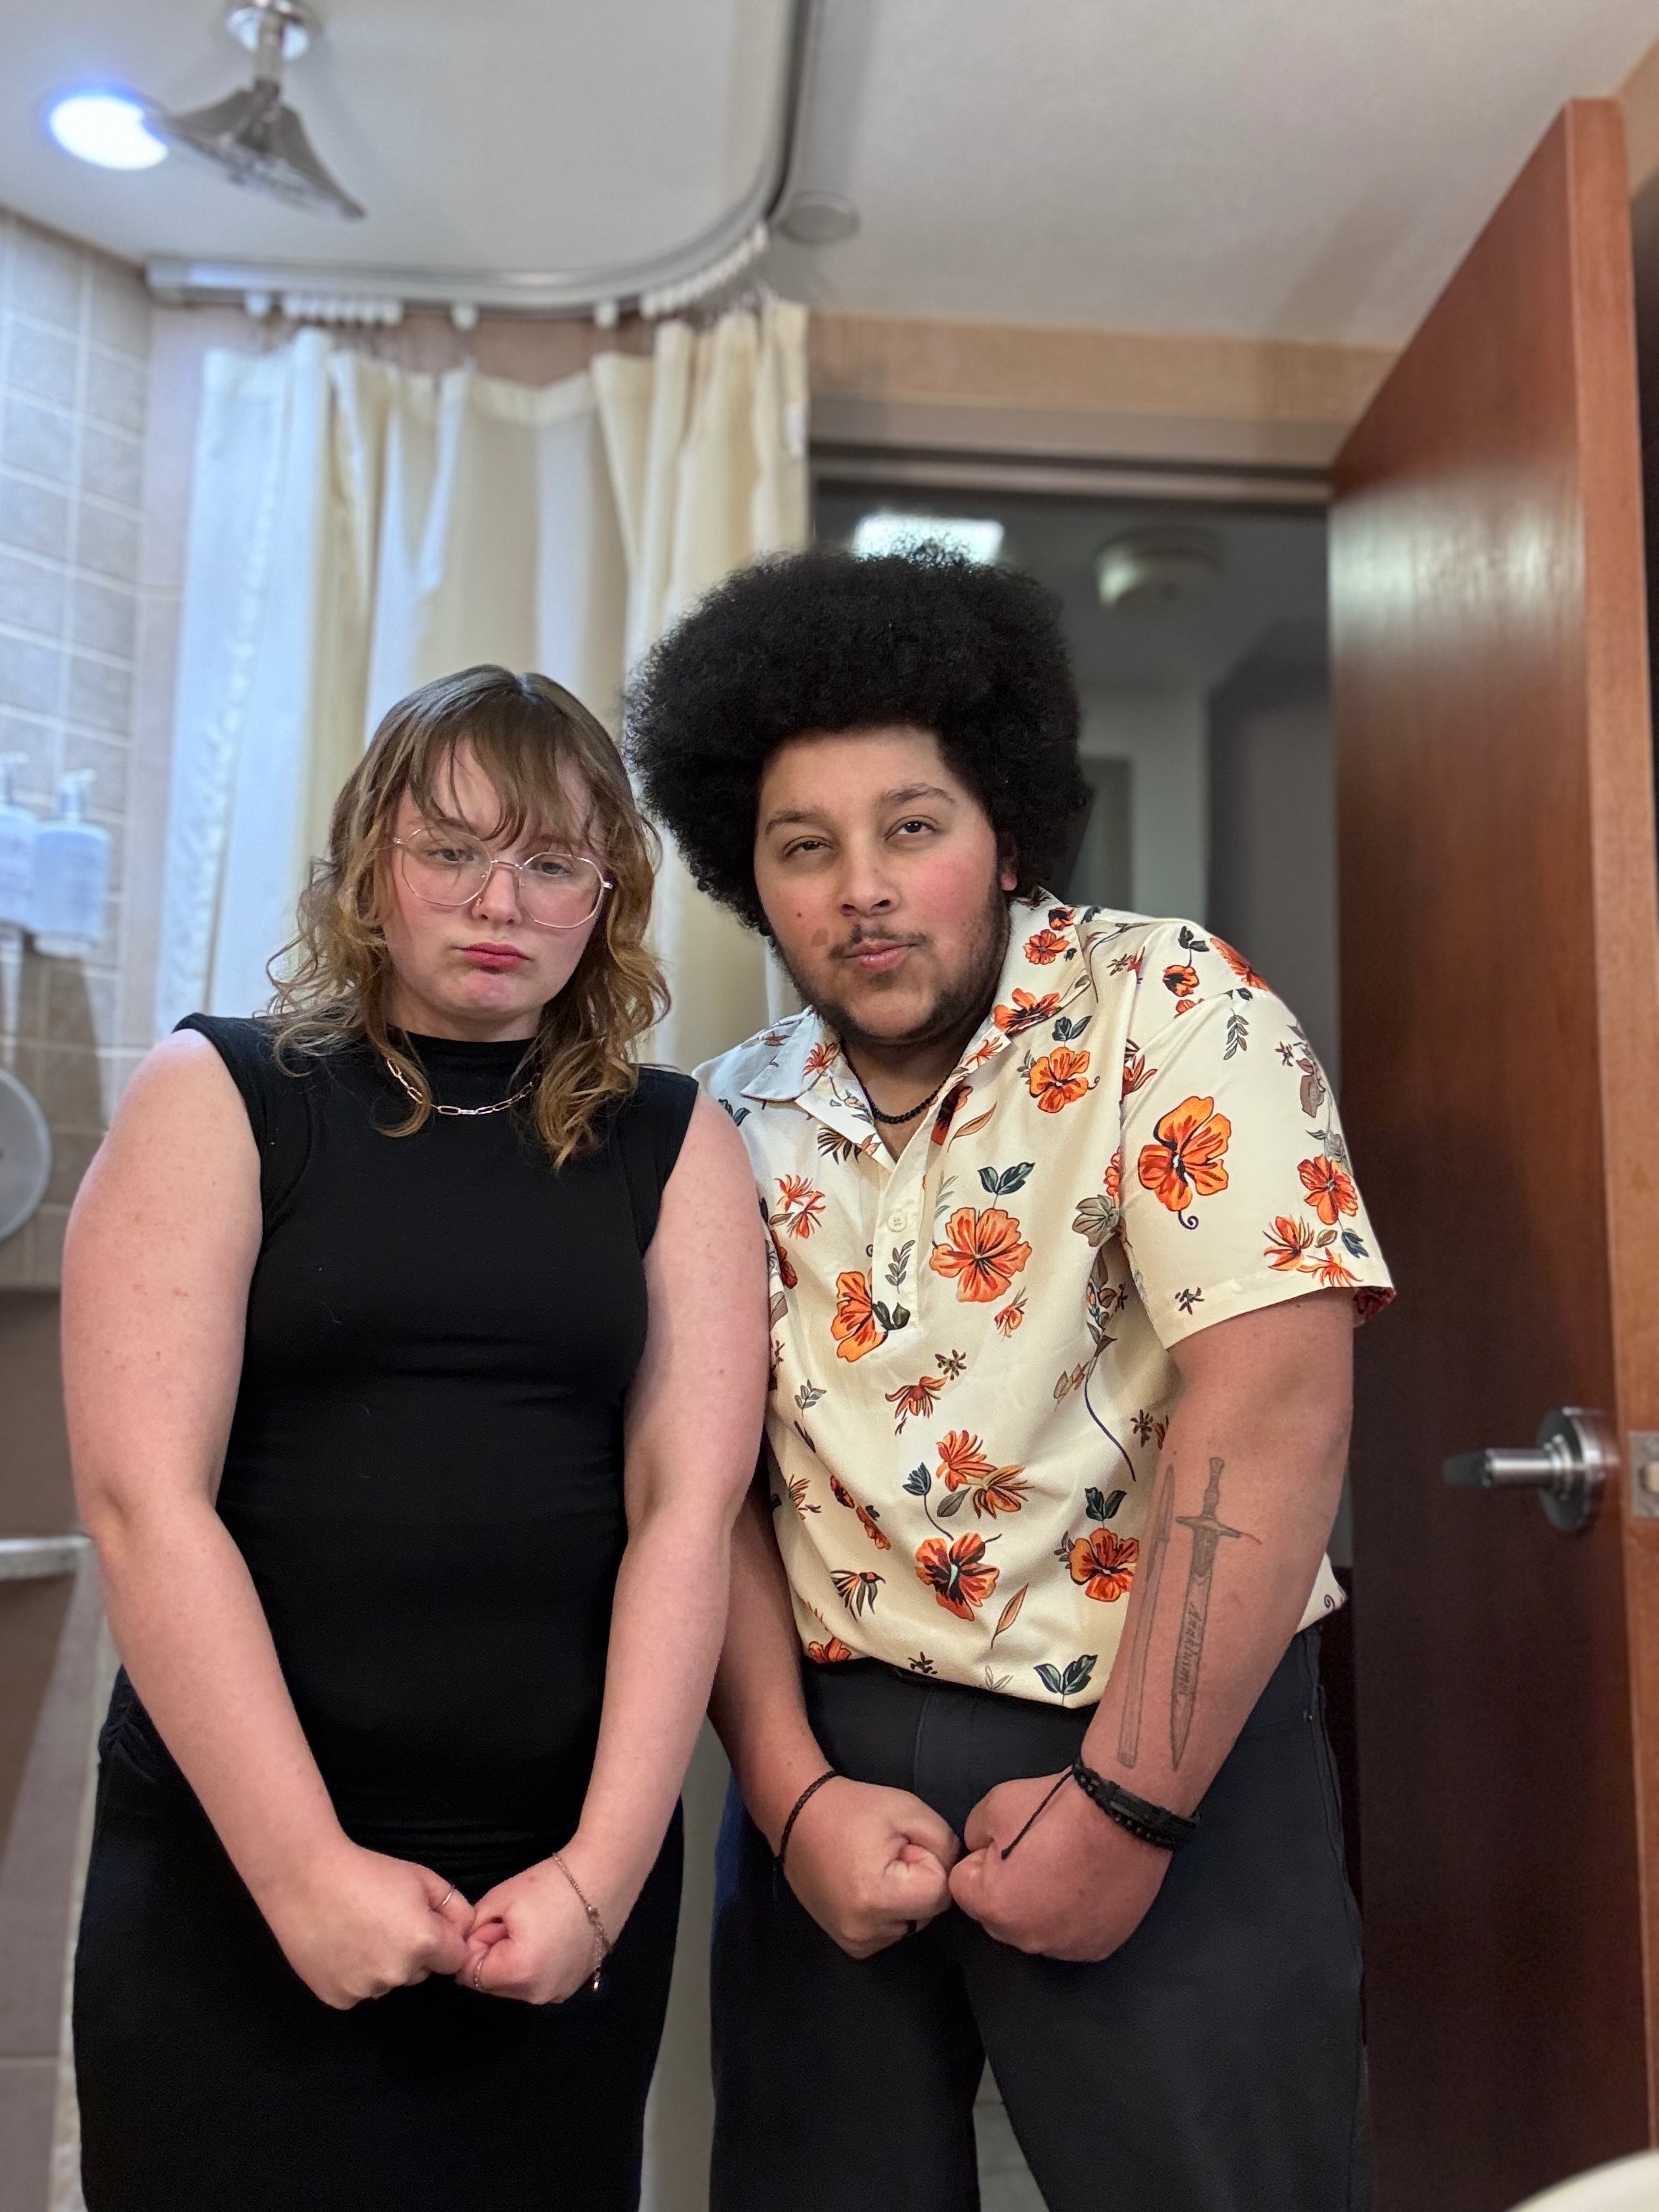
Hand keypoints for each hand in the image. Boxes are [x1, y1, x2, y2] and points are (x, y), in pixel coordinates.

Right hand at [255, 1842, 472, 2008]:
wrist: (306, 1877)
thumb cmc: (366, 1871)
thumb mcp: (421, 1877)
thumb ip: (453, 1906)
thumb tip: (465, 1928)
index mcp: (424, 1944)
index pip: (454, 1959)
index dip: (443, 1940)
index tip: (424, 1923)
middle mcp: (397, 1973)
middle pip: (420, 1972)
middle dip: (413, 1953)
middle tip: (386, 1922)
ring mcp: (364, 1990)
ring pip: (388, 1982)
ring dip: (383, 1965)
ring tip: (359, 1932)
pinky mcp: (337, 1998)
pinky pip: (359, 1991)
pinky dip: (355, 1975)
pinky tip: (341, 1947)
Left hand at [462, 1849, 618, 2005]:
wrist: (603, 1876)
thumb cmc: (551, 1884)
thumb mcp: (499, 1900)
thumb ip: (472, 1931)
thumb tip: (466, 1949)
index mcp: (519, 1973)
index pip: (471, 1974)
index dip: (475, 1945)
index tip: (491, 1922)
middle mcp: (539, 1994)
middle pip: (494, 1983)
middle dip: (493, 1956)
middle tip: (513, 1922)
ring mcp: (559, 1993)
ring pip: (515, 1985)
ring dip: (513, 1962)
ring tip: (533, 1928)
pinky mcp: (573, 1986)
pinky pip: (538, 1982)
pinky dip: (534, 1965)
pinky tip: (549, 1937)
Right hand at [782, 1778, 959, 1958]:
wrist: (797, 1817)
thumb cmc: (852, 1808)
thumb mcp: (908, 1810)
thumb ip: (944, 1843)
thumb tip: (955, 1872)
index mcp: (878, 1897)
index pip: (940, 1892)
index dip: (929, 1861)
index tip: (905, 1844)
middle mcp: (865, 1931)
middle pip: (928, 1912)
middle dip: (919, 1881)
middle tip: (889, 1853)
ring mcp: (855, 1942)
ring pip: (912, 1923)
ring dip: (906, 1898)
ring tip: (874, 1866)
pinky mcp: (851, 1945)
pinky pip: (892, 1931)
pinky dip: (890, 1911)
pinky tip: (868, 1885)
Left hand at [949, 1770, 1169, 1960]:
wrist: (1123, 1812)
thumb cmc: (1055, 1808)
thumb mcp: (993, 1806)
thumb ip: (974, 1836)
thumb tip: (981, 1852)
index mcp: (996, 1908)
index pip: (963, 1887)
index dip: (981, 1859)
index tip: (1007, 1841)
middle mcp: (1028, 1938)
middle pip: (997, 1915)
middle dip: (1005, 1889)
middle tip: (1036, 1854)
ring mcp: (1067, 1947)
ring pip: (1034, 1929)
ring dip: (1039, 1907)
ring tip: (1065, 1869)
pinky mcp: (1099, 1947)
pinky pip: (1070, 1936)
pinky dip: (1073, 1917)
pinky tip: (1087, 1887)